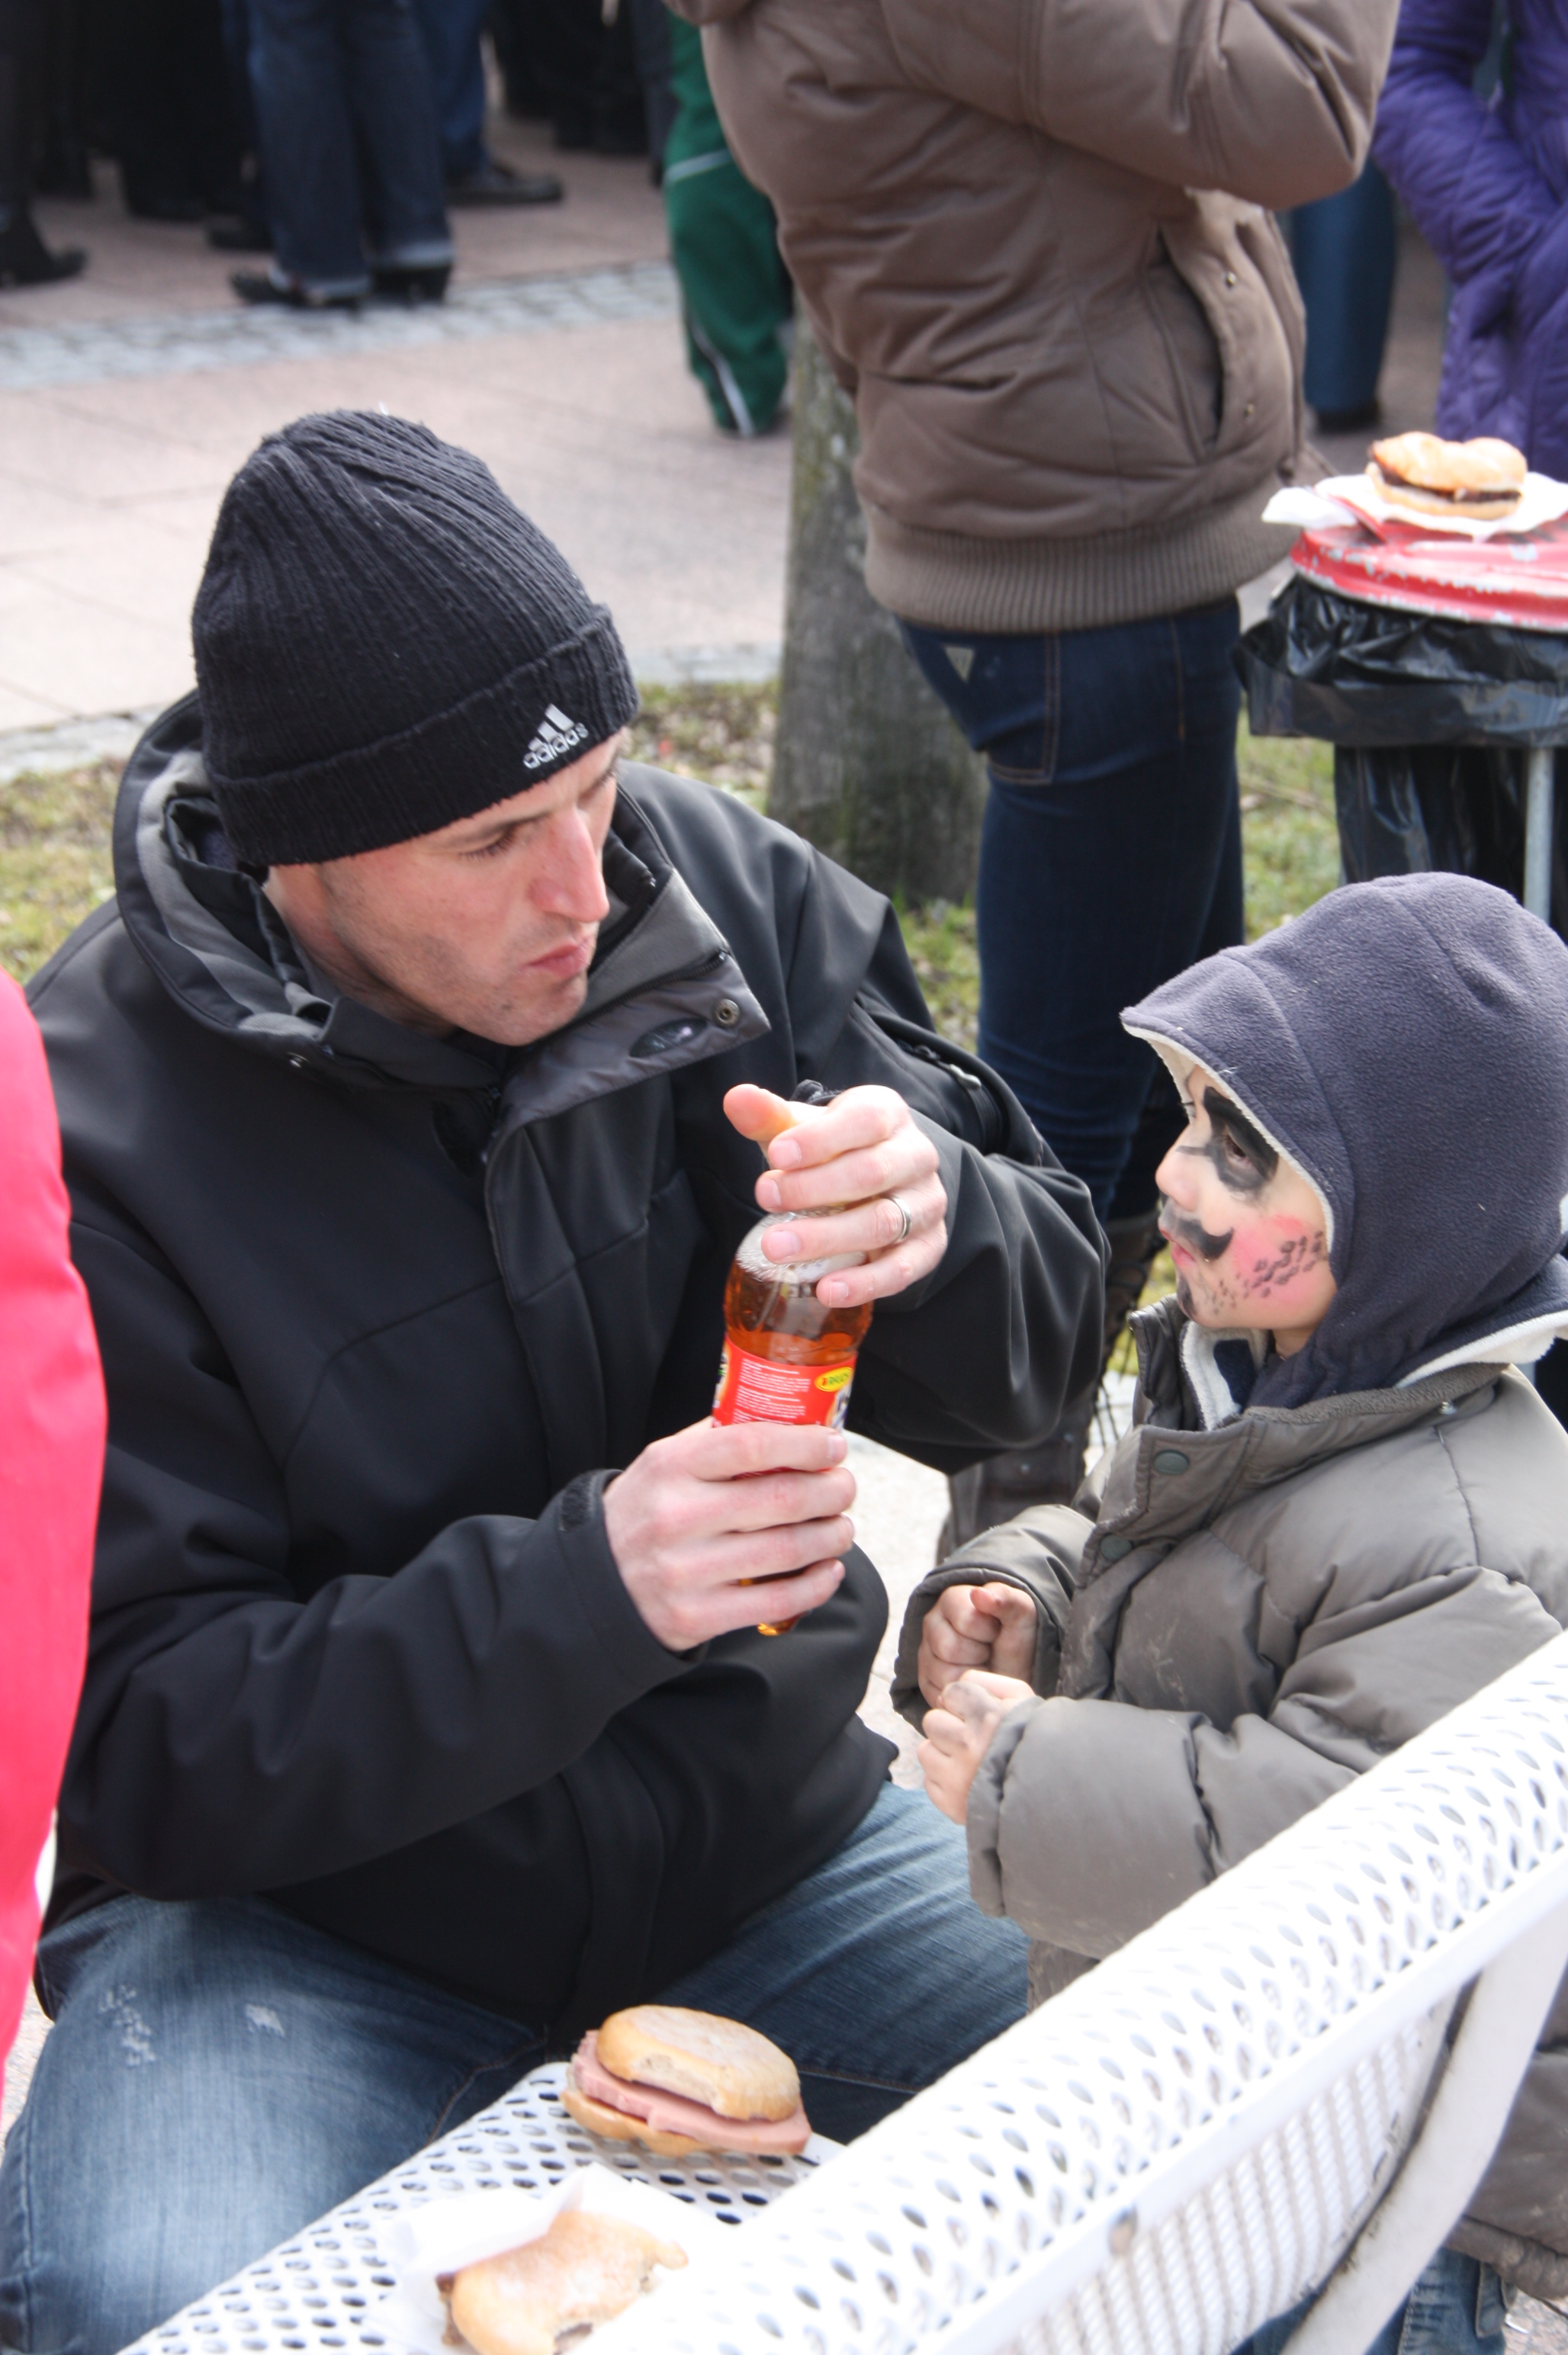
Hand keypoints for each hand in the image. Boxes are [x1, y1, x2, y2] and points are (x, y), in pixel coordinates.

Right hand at [603, 1417, 855, 1650]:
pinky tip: (829, 1569)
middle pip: (781, 1499)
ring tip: (841, 1527)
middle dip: (830, 1492)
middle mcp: (678, 1516)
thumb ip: (715, 1441)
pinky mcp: (697, 1616)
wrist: (595, 1584)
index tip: (834, 1446)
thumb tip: (785, 1421)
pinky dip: (816, 1584)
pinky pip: (776, 1601)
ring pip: (786, 1550)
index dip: (805, 1445)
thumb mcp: (662, 1464)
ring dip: (831, 1536)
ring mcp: (687, 1570)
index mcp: (671, 1467)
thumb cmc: (644, 1514)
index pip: (752, 1445)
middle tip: (844, 1488)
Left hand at [724, 1084, 946, 1306]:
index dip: (822, 1139)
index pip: (865, 1120)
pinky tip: (826, 1290)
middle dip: (813, 1189)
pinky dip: (865, 1283)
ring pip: (884, 1223)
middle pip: (871, 1172)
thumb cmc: (834, 1150)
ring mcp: (926, 1204)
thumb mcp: (803, 1129)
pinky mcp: (928, 1247)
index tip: (777, 1154)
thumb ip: (771, 1117)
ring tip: (777, 1248)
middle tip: (765, 1199)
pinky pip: (902, 1269)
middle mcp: (916, 1156)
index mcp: (888, 1115)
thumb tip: (736, 1098)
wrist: (879, 1180)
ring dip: (828, 1238)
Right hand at [916, 1581, 1036, 1709]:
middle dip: (979, 1654)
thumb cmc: (1016, 1639)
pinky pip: (940, 1694)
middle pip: (950, 1648)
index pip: (966, 1619)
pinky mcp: (925, 1681)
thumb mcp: (1021, 1615)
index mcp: (952, 1599)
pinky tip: (974, 1681)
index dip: (988, 1630)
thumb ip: (1005, 1599)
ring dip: (973, 1675)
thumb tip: (979, 1594)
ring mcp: (925, 1653)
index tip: (997, 1630)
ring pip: (944, 1674)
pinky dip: (964, 1691)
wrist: (1015, 1670)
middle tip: (990, 1650)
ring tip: (983, 1665)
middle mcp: (932, 1624)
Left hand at [919, 1670, 1034, 1824]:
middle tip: (973, 1738)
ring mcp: (957, 1779)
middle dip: (950, 1726)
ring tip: (970, 1760)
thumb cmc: (1031, 1738)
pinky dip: (945, 1780)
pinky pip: (929, 1782)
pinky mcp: (950, 1804)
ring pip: (925, 1751)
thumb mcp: (1020, 1698)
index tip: (980, 1714)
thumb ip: (983, 1682)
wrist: (1050, 1792)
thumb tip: (945, 1695)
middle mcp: (969, 1747)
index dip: (964, 1701)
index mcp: (989, 1718)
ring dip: (944, 1754)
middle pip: (932, 1721)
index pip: (951, 1693)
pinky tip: (968, 1780)